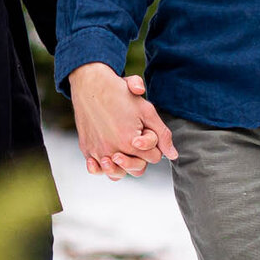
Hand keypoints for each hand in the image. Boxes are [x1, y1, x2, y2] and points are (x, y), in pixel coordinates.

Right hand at [69, 63, 175, 179]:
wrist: (91, 84)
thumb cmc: (120, 94)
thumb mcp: (147, 111)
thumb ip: (162, 135)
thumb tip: (173, 155)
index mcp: (131, 142)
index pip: (154, 157)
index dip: (153, 144)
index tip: (144, 129)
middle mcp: (113, 150)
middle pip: (137, 169)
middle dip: (141, 158)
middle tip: (135, 141)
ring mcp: (98, 151)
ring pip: (116, 175)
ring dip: (121, 168)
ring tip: (119, 155)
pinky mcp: (86, 148)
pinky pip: (95, 169)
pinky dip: (100, 168)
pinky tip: (104, 159)